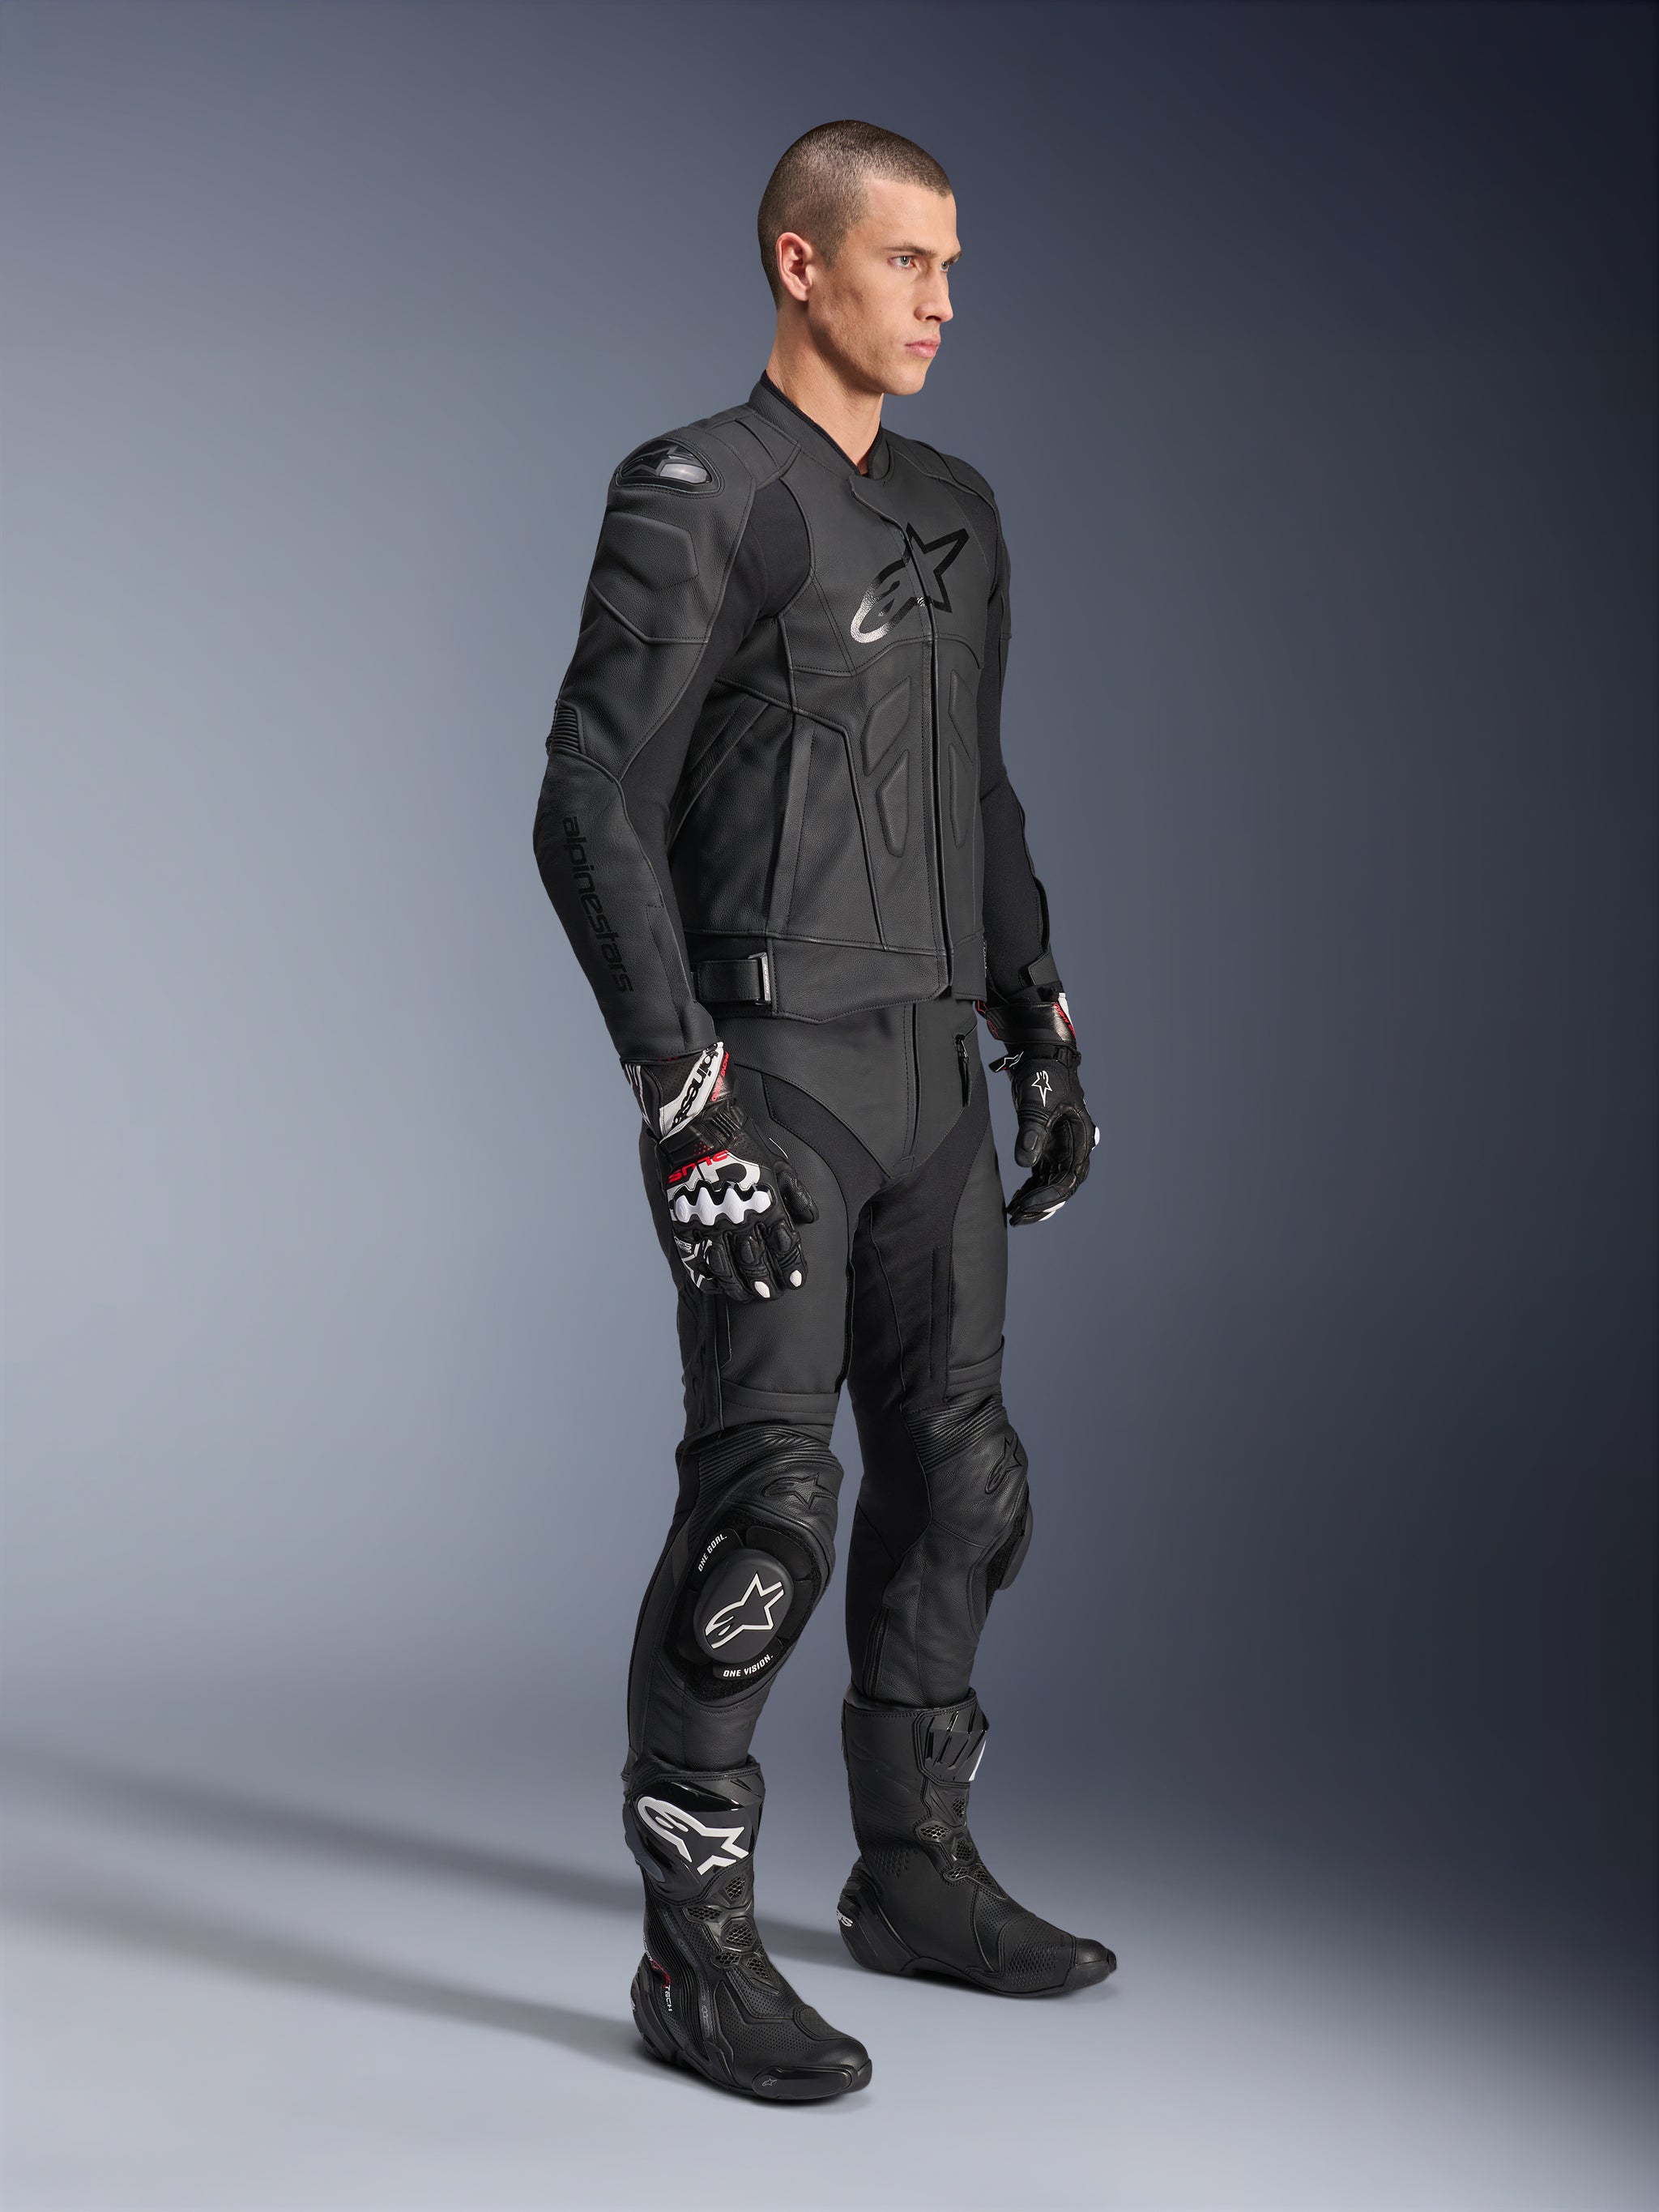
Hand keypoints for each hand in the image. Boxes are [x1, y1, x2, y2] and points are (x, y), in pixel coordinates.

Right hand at [627, 1045, 817, 1300]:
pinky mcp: (685, 1222)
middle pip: (756, 1263)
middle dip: (766, 1283)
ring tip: (746, 1295)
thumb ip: (797, 1195)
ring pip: (725, 1268)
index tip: (797, 1283)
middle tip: (771, 1295)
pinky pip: (694, 1258)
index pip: (785, 1246)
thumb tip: (812, 1220)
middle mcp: (739, 1218)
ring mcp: (710, 1223)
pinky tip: (714, 1284)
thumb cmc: (744, 1142)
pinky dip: (704, 1276)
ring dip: (738, 1286)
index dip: (793, 1267)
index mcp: (766, 1203)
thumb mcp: (780, 1164)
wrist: (699, 1126)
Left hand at [978, 991, 1099, 1227]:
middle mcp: (1074, 1146)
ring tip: (1014, 1214)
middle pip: (1063, 1186)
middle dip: (1042, 1205)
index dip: (1049, 1196)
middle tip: (1018, 1217)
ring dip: (1036, 1200)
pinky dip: (1031, 1187)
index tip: (1026, 1206)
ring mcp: (1061, 1146)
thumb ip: (1031, 1132)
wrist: (1038, 1054)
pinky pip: (1043, 1174)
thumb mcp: (1035, 1102)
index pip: (1069, 1178)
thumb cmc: (1042, 1075)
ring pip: (1052, 1183)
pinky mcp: (1048, 1144)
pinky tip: (1017, 1199)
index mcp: (1080, 1138)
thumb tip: (1025, 1164)